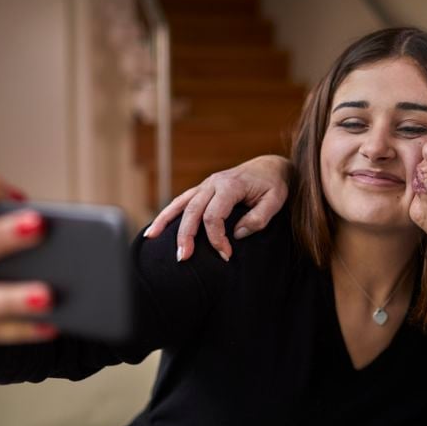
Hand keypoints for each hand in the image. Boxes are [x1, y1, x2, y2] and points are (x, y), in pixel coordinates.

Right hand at [144, 155, 290, 261]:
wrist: (270, 167)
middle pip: (193, 211)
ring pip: (180, 204)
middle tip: (183, 258)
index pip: (214, 215)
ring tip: (151, 239)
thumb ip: (258, 218)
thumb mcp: (275, 201)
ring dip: (166, 223)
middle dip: (186, 236)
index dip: (216, 238)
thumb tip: (236, 234)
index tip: (226, 255)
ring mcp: (205, 185)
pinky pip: (181, 202)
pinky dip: (167, 214)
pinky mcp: (202, 190)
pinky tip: (155, 229)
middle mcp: (213, 183)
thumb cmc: (273, 185)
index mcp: (230, 185)